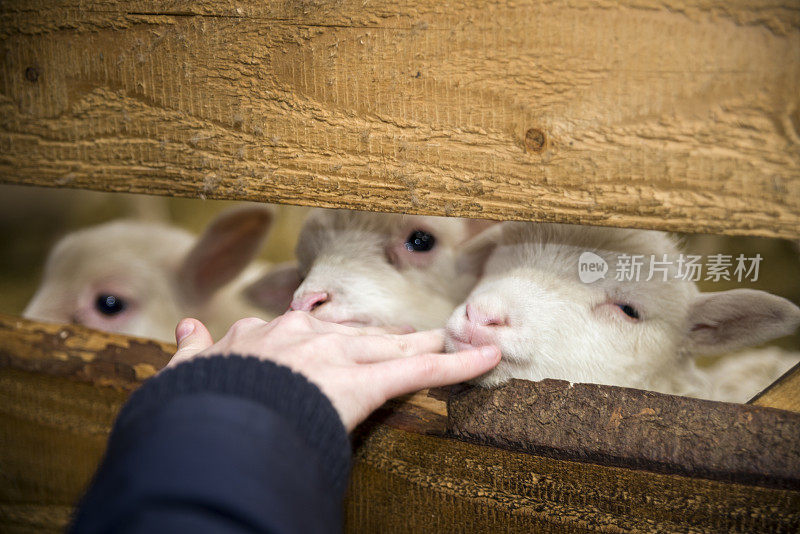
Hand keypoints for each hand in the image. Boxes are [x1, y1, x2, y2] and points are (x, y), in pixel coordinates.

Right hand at [166, 311, 500, 430]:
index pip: (305, 331)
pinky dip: (457, 365)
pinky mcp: (365, 383)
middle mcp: (305, 337)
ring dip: (424, 345)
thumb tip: (187, 329)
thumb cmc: (196, 404)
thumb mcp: (187, 374)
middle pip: (356, 334)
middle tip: (411, 336)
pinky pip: (418, 373)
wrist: (210, 421)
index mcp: (265, 337)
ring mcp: (337, 357)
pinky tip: (486, 359)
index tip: (338, 340)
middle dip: (386, 337)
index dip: (328, 338)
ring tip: (452, 338)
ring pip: (390, 346)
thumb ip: (193, 351)